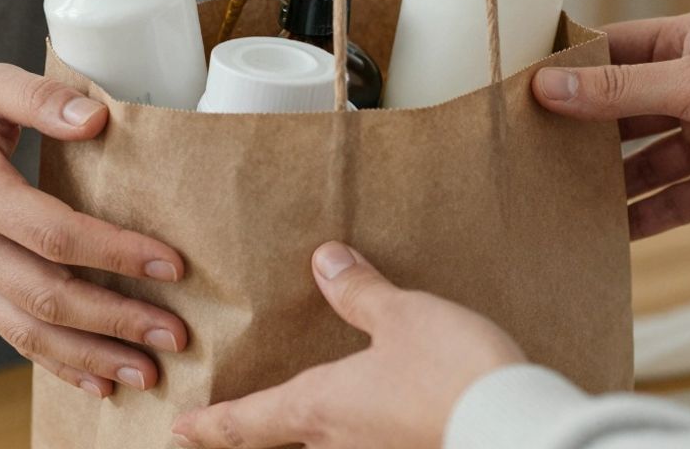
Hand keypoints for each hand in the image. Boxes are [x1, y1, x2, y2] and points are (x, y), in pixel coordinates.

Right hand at [0, 63, 187, 396]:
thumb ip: (39, 96)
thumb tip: (96, 118)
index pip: (54, 234)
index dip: (115, 253)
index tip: (172, 265)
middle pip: (47, 296)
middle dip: (116, 320)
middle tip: (176, 333)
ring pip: (29, 330)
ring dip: (93, 356)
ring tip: (149, 372)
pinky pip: (11, 335)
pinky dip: (57, 363)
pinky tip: (100, 381)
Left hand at [171, 242, 523, 448]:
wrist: (512, 428)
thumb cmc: (449, 372)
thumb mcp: (402, 316)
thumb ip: (360, 292)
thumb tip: (325, 260)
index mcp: (321, 407)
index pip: (248, 422)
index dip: (210, 426)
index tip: (178, 430)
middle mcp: (340, 444)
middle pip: (287, 442)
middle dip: (261, 432)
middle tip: (239, 424)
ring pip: (330, 447)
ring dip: (317, 433)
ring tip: (316, 413)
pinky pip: (373, 442)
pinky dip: (364, 430)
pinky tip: (380, 417)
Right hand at [533, 12, 689, 238]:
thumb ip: (620, 90)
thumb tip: (548, 84)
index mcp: (689, 44)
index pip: (613, 51)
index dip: (569, 68)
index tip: (520, 89)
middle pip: (621, 111)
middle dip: (580, 132)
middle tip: (527, 152)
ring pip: (642, 162)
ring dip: (606, 182)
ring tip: (556, 199)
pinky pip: (671, 202)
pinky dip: (641, 219)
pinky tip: (606, 235)